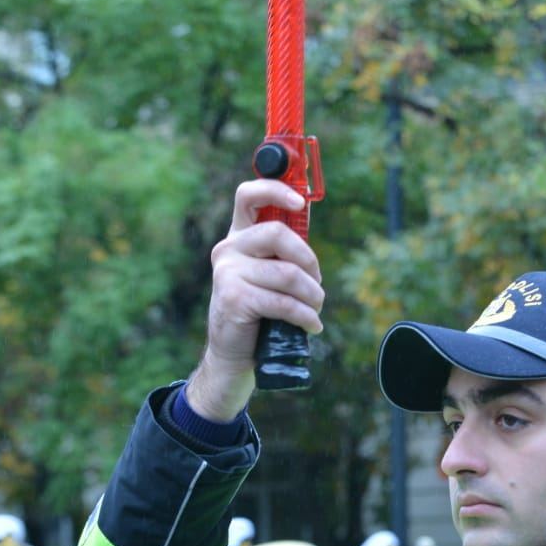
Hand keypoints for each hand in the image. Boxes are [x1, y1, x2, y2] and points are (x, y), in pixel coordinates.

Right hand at [187, 180, 324, 421]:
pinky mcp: (234, 299)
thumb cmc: (258, 313)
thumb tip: (307, 221)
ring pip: (288, 274)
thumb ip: (282, 251)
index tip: (300, 203)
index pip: (248, 196)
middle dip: (309, 261)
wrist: (233, 355)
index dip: (275, 191)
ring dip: (313, 296)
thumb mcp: (268, 275)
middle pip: (279, 235)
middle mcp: (228, 249)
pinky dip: (306, 317)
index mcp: (238, 237)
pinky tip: (312, 326)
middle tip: (317, 285)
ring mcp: (228, 273)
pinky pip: (284, 302)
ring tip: (315, 310)